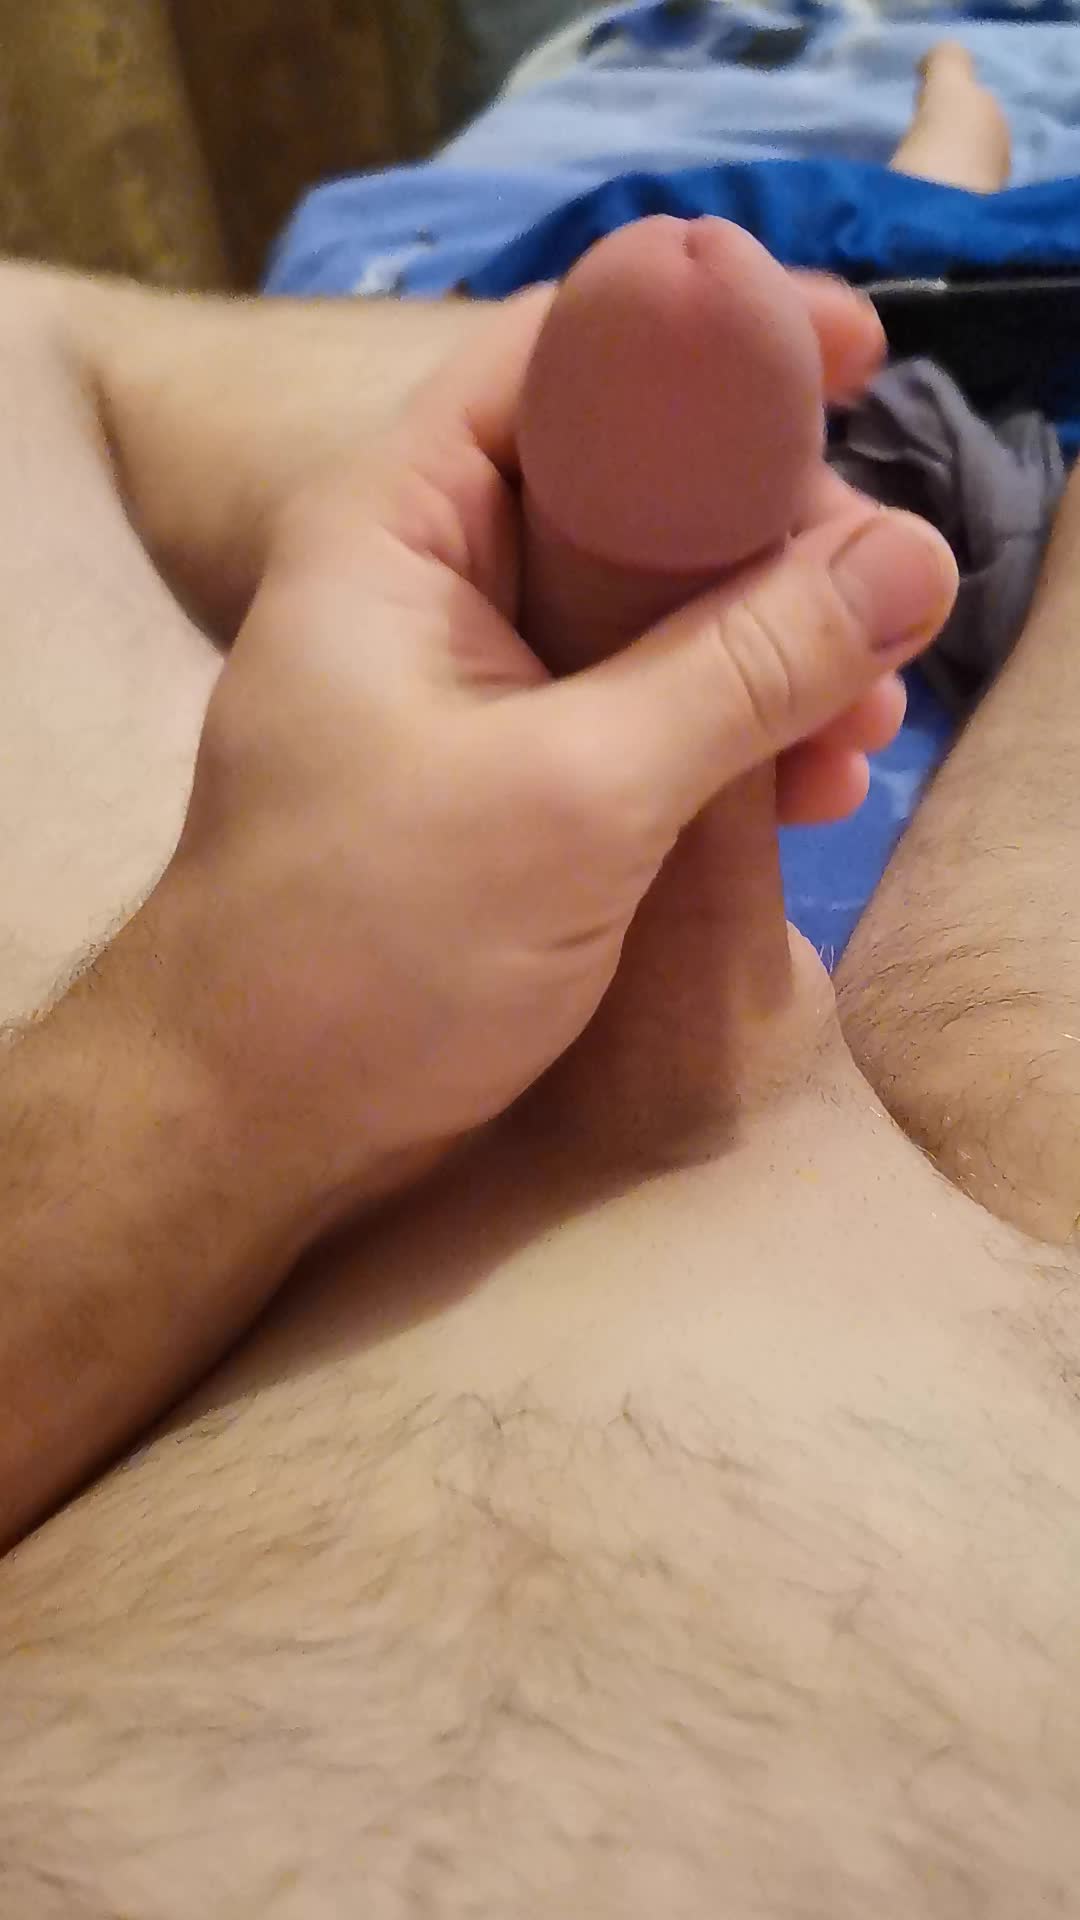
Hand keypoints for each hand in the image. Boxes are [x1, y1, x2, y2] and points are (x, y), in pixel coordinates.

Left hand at [145, 293, 955, 1222]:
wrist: (256, 1128)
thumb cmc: (362, 954)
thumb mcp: (574, 800)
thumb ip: (740, 673)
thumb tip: (909, 559)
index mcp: (401, 527)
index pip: (567, 358)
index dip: (714, 338)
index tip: (855, 363)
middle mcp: (437, 581)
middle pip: (635, 483)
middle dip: (775, 538)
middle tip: (885, 605)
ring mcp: (478, 684)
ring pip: (656, 610)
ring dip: (773, 654)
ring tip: (863, 734)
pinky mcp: (515, 776)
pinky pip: (646, 712)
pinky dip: (731, 736)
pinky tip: (811, 794)